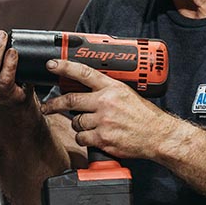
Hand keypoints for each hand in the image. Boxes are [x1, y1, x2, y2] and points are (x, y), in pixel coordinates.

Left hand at [40, 59, 176, 159]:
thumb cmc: (145, 115)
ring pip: (76, 122)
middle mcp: (105, 103)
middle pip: (71, 100)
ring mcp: (103, 121)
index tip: (52, 65)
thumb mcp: (127, 93)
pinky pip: (82, 138)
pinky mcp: (102, 138)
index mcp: (112, 88)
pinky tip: (94, 136)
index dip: (65, 68)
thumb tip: (88, 88)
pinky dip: (84, 138)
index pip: (84, 73)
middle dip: (54, 104)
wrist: (158, 135)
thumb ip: (107, 90)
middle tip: (47, 106)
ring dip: (79, 124)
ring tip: (91, 125)